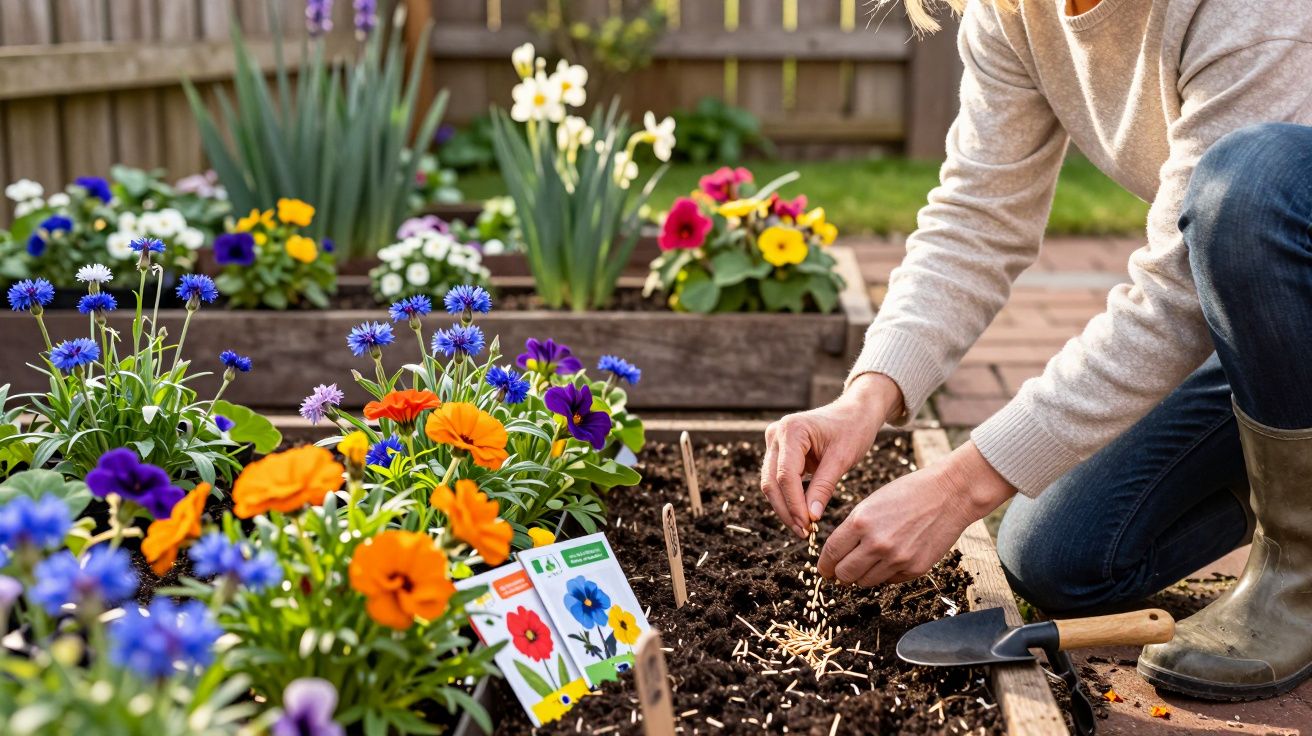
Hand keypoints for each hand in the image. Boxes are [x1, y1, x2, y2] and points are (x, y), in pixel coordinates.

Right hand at [761, 373, 903, 538]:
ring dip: (785, 507)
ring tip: (803, 527)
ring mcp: (774, 442)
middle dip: (786, 510)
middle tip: (804, 533)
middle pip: (772, 481)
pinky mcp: (778, 451)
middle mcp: (776, 434)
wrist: (856, 412)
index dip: (794, 504)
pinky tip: (801, 514)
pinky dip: (788, 497)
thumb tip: (811, 516)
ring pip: (771, 483)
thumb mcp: (842, 458)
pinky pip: (778, 479)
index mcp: (791, 430)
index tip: (808, 525)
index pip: (786, 475)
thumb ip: (824, 487)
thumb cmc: (853, 429)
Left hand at [818, 441, 1014, 585]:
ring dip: (861, 576)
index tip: (824, 569)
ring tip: (866, 564)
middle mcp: (876, 543)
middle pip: (844, 574)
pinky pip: (889, 581)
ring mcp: (896, 558)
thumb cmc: (908, 494)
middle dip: (839, 574)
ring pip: (865, 582)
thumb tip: (837, 554)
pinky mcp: (915, 569)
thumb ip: (853, 528)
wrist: (949, 494)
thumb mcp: (871, 503)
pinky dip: (885, 574)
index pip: (831, 553)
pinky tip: (891, 559)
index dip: (824, 565)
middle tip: (841, 572)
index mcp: (860, 522)